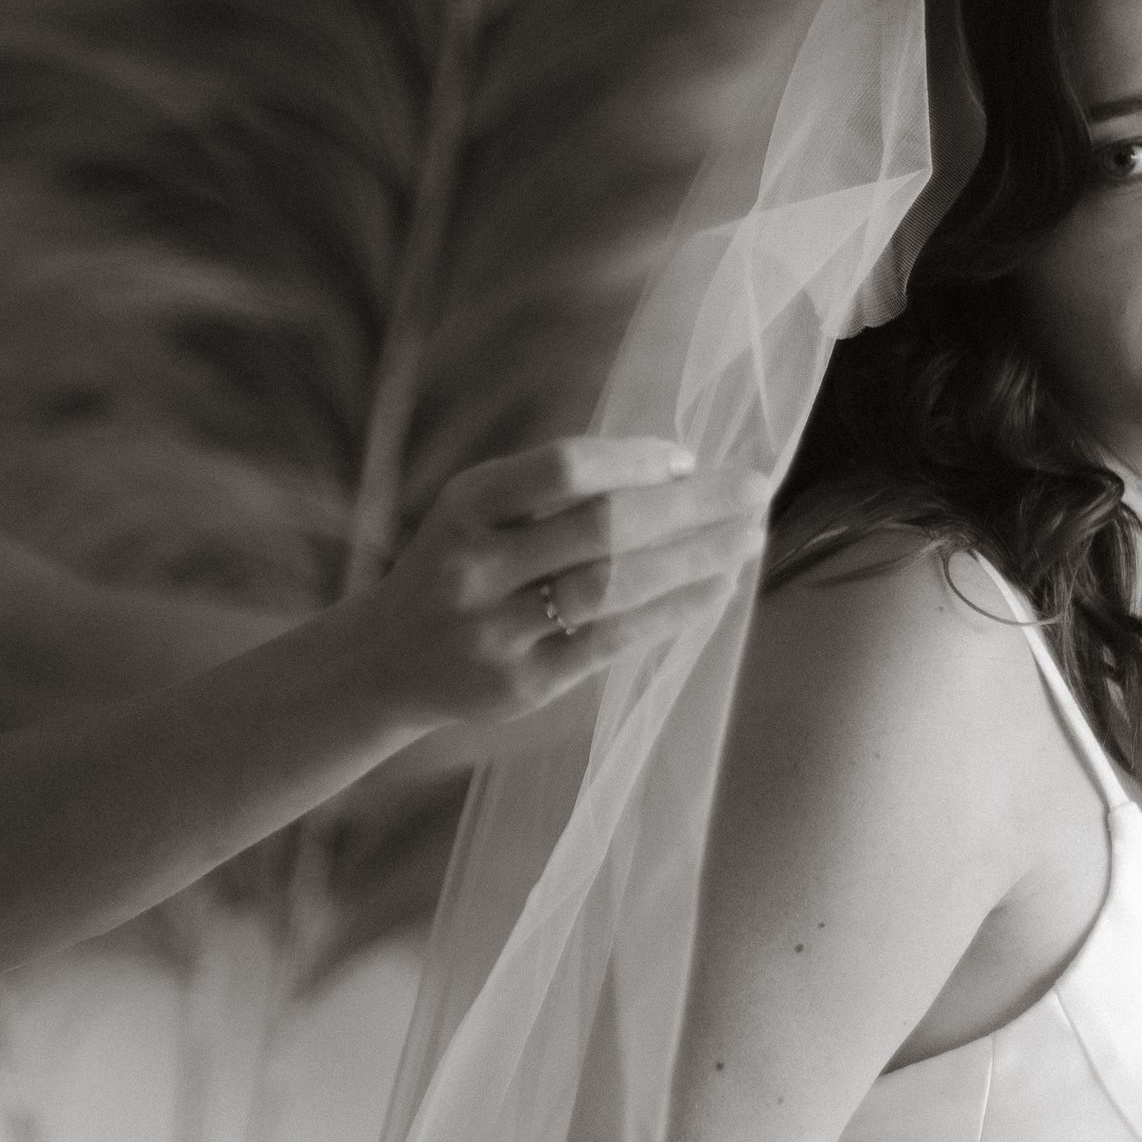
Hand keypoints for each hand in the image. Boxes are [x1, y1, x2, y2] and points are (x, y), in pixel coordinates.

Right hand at [360, 437, 769, 727]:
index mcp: (466, 505)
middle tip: (754, 490)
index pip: (563, 470)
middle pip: (600, 529)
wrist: (387, 659)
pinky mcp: (523, 683)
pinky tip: (715, 591)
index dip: (634, 460)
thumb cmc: (457, 565)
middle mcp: (476, 566)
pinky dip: (673, 613)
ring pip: (613, 589)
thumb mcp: (477, 510)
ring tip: (747, 540)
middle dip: (690, 507)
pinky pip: (612, 642)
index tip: (689, 458)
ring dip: (694, 561)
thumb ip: (553, 488)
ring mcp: (497, 630)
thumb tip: (675, 471)